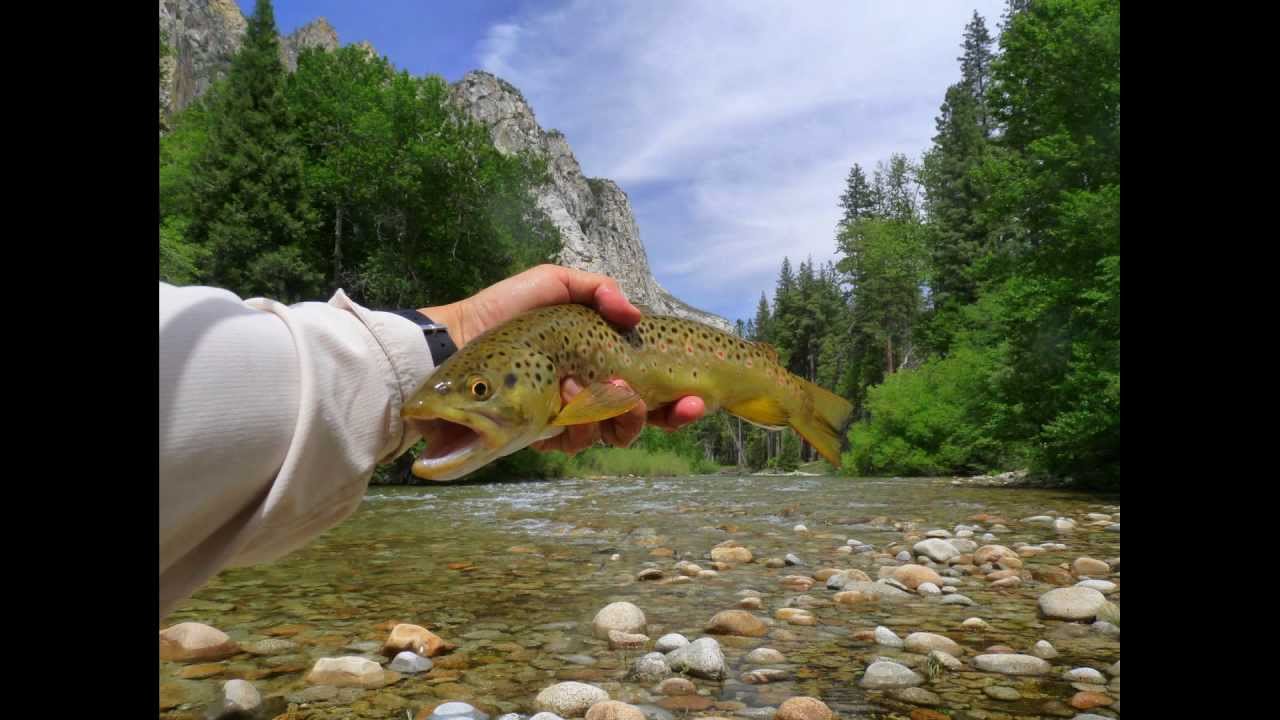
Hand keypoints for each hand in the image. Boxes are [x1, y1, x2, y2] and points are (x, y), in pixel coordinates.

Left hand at [420, 265, 704, 450]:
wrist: (453, 345)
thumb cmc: (504, 312)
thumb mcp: (553, 284)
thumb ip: (597, 290)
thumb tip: (632, 312)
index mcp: (602, 362)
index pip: (655, 388)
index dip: (682, 401)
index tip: (698, 397)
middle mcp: (591, 394)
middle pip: (645, 419)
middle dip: (668, 416)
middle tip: (666, 401)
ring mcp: (567, 420)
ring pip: (613, 435)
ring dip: (620, 418)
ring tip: (598, 390)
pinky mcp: (540, 436)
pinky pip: (573, 445)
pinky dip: (576, 429)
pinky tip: (564, 407)